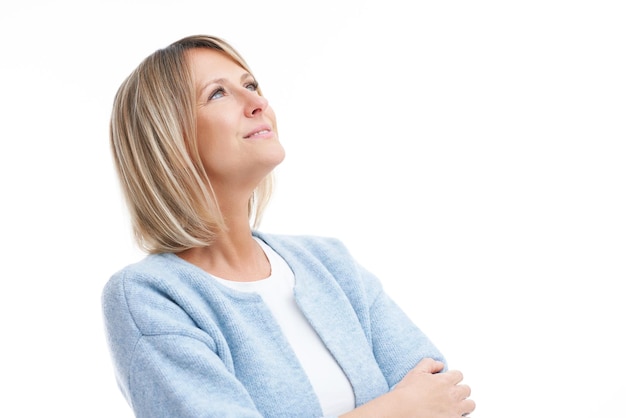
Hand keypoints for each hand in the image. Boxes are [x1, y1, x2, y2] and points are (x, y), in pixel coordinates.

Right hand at [340, 357, 474, 417]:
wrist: (402, 410)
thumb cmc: (407, 393)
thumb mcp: (415, 372)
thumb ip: (429, 364)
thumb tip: (440, 364)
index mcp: (444, 381)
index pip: (459, 375)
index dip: (453, 378)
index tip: (448, 382)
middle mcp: (452, 395)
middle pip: (466, 390)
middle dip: (460, 391)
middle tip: (451, 395)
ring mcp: (454, 410)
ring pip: (470, 405)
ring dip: (464, 404)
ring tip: (455, 406)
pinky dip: (459, 416)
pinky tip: (450, 415)